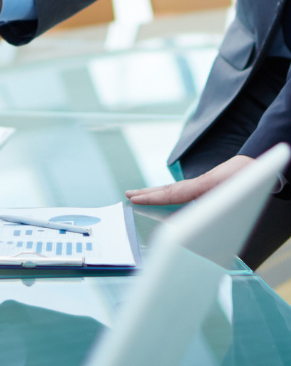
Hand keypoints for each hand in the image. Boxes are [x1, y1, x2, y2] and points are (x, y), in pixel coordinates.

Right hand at [126, 155, 252, 205]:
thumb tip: (197, 219)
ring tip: (138, 195)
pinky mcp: (206, 187)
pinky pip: (182, 192)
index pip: (172, 193)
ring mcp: (201, 184)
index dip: (152, 197)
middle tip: (127, 194)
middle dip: (146, 192)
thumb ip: (214, 203)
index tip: (134, 199)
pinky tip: (166, 199)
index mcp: (202, 187)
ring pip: (174, 189)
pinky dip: (168, 194)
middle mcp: (198, 184)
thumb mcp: (233, 192)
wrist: (257, 166)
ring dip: (155, 192)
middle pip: (168, 189)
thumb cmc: (248, 181)